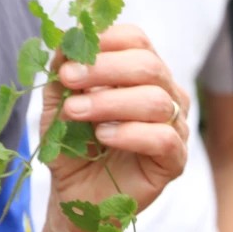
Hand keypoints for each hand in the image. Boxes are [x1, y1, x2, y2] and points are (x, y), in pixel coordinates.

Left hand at [40, 25, 188, 222]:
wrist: (75, 192)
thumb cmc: (72, 143)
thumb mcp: (57, 103)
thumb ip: (62, 73)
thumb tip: (67, 42)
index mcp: (140, 72)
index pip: (136, 40)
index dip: (105, 40)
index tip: (71, 55)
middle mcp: (164, 93)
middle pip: (148, 65)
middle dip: (103, 68)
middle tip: (68, 78)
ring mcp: (174, 126)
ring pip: (156, 100)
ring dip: (109, 102)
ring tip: (75, 111)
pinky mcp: (174, 159)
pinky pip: (163, 138)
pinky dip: (130, 133)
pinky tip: (102, 136)